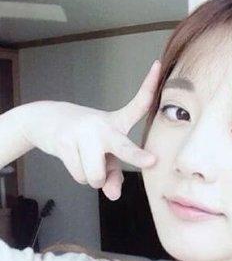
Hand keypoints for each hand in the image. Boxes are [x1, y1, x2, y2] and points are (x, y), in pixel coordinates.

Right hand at [13, 59, 160, 199]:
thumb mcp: (104, 155)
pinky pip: (81, 177)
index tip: (157, 65)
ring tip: (86, 161)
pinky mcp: (64, 142)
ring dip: (92, 178)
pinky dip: (80, 176)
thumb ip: (114, 176)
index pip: (137, 105)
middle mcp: (102, 126)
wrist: (44, 121)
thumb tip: (112, 194)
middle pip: (122, 147)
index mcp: (117, 124)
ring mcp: (83, 133)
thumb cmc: (85, 140)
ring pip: (96, 176)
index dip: (149, 86)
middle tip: (151, 161)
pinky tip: (75, 160)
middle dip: (135, 156)